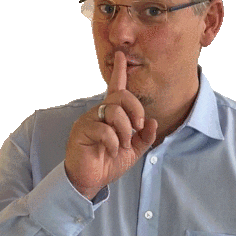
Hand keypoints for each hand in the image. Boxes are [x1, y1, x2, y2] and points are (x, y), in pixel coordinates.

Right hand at [64, 51, 157, 199]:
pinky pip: (104, 129)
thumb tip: (153, 122)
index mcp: (111, 114)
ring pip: (114, 111)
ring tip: (122, 145)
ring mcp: (89, 120)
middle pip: (121, 96)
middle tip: (138, 127)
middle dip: (136, 110)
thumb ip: (144, 137)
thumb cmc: (108, 162)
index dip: (119, 71)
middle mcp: (99, 112)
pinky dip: (114, 142)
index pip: (116, 88)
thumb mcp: (133, 150)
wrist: (90, 180)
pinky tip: (111, 151)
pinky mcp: (82, 130)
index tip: (121, 55)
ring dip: (125, 131)